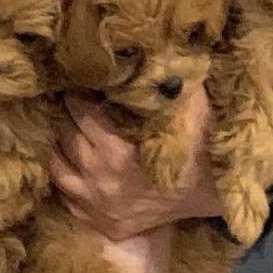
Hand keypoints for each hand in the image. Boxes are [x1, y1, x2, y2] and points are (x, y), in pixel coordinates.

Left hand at [50, 91, 221, 240]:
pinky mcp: (100, 223)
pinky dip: (65, 181)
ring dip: (57, 146)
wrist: (215, 196)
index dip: (78, 95)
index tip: (79, 85)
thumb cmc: (202, 148)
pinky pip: (67, 199)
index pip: (80, 112)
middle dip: (66, 116)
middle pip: (65, 137)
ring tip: (62, 129)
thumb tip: (154, 48)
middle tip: (68, 103)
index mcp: (117, 151)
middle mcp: (101, 179)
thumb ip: (168, 79)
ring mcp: (96, 204)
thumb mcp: (190, 108)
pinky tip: (70, 164)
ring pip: (57, 168)